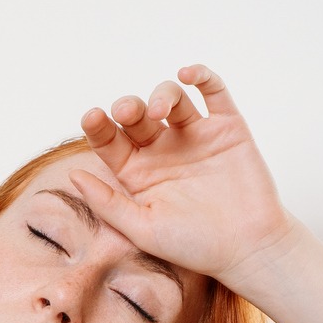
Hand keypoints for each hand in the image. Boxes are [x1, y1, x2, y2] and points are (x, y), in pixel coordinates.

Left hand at [71, 64, 299, 291]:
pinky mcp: (227, 127)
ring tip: (159, 109)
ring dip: (161, 94)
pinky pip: (214, 91)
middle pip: (137, 115)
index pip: (110, 140)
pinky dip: (202, 75)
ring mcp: (195, 135)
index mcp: (138, 172)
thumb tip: (73, 175)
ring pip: (171, 98)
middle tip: (128, 111)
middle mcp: (163, 149)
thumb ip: (108, 203)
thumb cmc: (195, 246)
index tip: (92, 117)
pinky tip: (188, 73)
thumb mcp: (144, 230)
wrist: (249, 249)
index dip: (98, 125)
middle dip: (129, 107)